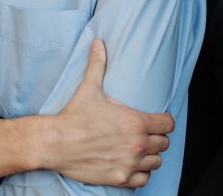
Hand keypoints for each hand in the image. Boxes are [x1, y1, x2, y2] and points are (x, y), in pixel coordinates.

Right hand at [44, 39, 173, 187]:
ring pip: (156, 162)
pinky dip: (139, 174)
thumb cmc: (74, 116)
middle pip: (163, 144)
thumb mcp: (88, 87)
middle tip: (142, 135)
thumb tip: (98, 43)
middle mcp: (137, 144)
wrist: (55, 142)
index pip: (167, 124)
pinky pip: (144, 180)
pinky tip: (129, 164)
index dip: (162, 121)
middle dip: (154, 138)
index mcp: (135, 122)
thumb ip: (97, 64)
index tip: (156, 121)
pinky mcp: (122, 178)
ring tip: (136, 150)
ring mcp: (131, 163)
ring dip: (148, 156)